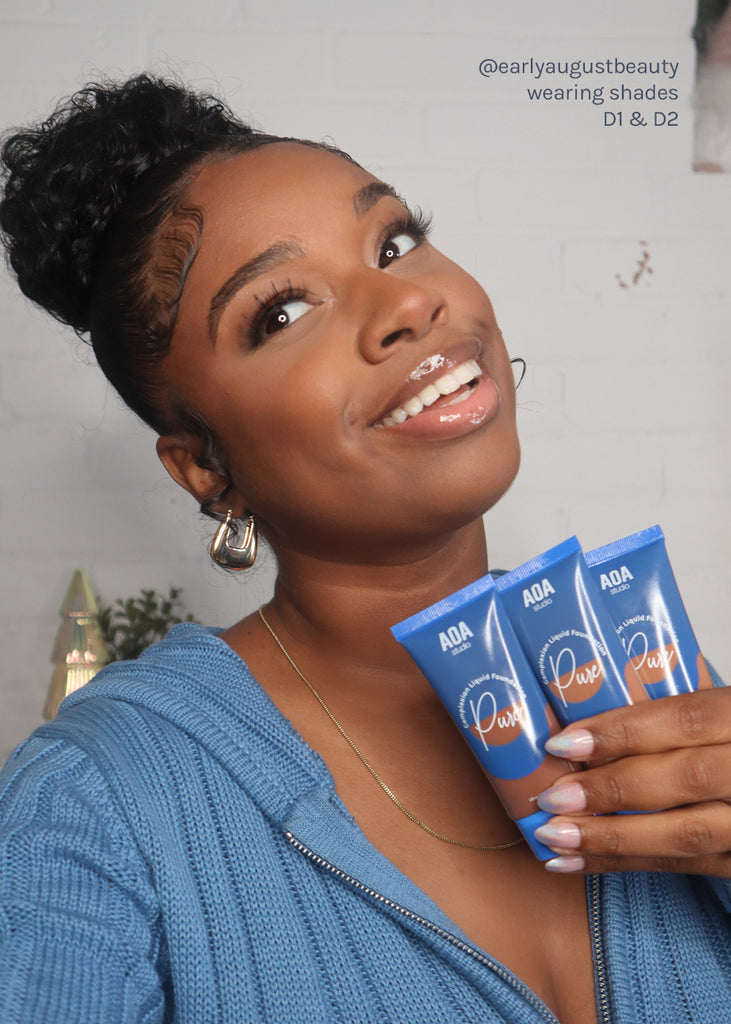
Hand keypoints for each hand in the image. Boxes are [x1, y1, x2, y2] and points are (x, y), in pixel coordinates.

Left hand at [532, 686, 730, 876]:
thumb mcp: (720, 711)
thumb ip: (673, 716)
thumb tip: (585, 723)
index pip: (687, 718)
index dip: (624, 730)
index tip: (564, 742)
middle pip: (686, 778)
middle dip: (612, 788)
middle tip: (551, 797)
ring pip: (687, 833)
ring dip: (613, 838)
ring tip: (552, 837)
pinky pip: (687, 867)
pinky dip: (627, 864)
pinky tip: (577, 863)